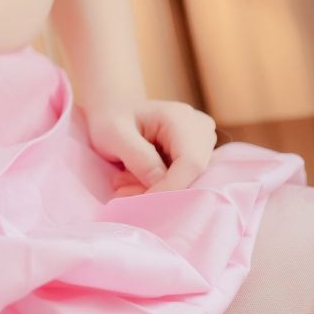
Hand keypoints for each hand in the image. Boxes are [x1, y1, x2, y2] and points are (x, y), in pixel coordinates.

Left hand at [84, 98, 217, 195]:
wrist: (114, 109)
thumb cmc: (111, 118)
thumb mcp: (115, 135)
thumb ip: (139, 158)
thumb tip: (160, 184)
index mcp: (181, 119)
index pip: (190, 163)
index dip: (171, 188)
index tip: (142, 204)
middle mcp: (200, 129)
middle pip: (192, 175)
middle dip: (158, 189)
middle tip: (121, 189)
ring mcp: (202, 143)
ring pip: (187, 181)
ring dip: (154, 188)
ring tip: (123, 180)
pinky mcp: (196, 156)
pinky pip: (183, 181)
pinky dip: (157, 186)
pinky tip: (133, 178)